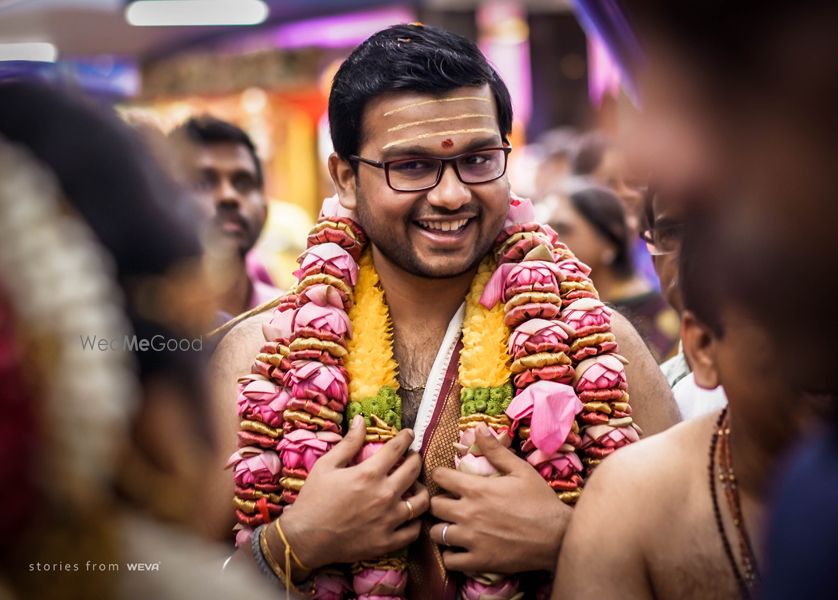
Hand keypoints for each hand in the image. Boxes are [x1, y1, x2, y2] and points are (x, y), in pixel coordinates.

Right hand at [280, 415, 429, 568]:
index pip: (397, 448)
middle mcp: (384, 495)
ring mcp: (388, 520)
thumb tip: (361, 420)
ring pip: (421, 501)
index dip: (406, 437)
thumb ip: (348, 443)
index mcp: (368, 474)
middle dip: (416, 458)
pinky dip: (416, 521)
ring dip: (421, 489)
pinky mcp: (387, 542)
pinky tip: (410, 515)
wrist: (304, 539)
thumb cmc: (313, 499)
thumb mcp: (326, 465)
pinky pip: (414, 530)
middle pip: (414, 470)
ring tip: (415, 486)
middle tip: (413, 457)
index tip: (409, 434)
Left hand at [429, 424, 570, 572]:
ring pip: (436, 533)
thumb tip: (478, 428)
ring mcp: (472, 539)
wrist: (558, 537)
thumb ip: (496, 451)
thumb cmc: (540, 501)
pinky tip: (461, 549)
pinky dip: (451, 555)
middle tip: (449, 503)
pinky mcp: (478, 561)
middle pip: (434, 506)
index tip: (447, 479)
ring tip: (452, 526)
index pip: (440, 477)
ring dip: (442, 528)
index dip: (441, 475)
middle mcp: (468, 513)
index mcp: (476, 489)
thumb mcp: (521, 470)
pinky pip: (450, 561)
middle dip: (439, 502)